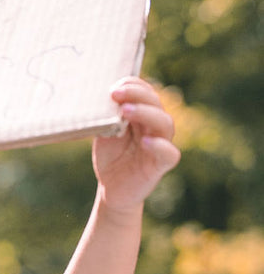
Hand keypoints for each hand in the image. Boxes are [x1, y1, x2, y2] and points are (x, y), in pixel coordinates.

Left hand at [93, 78, 179, 213]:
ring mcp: (161, 143)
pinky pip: (169, 153)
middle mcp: (155, 125)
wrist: (111, 188)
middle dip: (136, 94)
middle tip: (116, 94)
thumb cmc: (110, 157)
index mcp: (143, 113)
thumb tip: (104, 100)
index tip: (113, 87)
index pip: (144, 92)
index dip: (132, 85)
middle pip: (155, 103)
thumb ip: (109, 118)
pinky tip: (145, 141)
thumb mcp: (105, 134)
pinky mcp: (162, 164)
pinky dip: (159, 145)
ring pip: (165, 122)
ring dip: (146, 113)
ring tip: (126, 111)